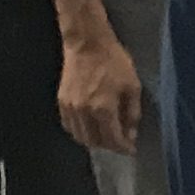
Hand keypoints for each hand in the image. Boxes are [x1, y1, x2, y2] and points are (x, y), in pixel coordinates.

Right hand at [56, 23, 141, 153]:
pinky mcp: (61, 102)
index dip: (123, 148)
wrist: (87, 44)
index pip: (112, 139)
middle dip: (109, 146)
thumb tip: (130, 134)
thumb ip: (132, 113)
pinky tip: (90, 127)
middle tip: (121, 142)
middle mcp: (83, 113)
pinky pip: (69, 126)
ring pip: (80, 136)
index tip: (131, 150)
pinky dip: (80, 132)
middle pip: (94, 142)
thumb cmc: (114, 62)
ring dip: (94, 141)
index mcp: (103, 109)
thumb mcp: (133, 86)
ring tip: (107, 136)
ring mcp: (69, 108)